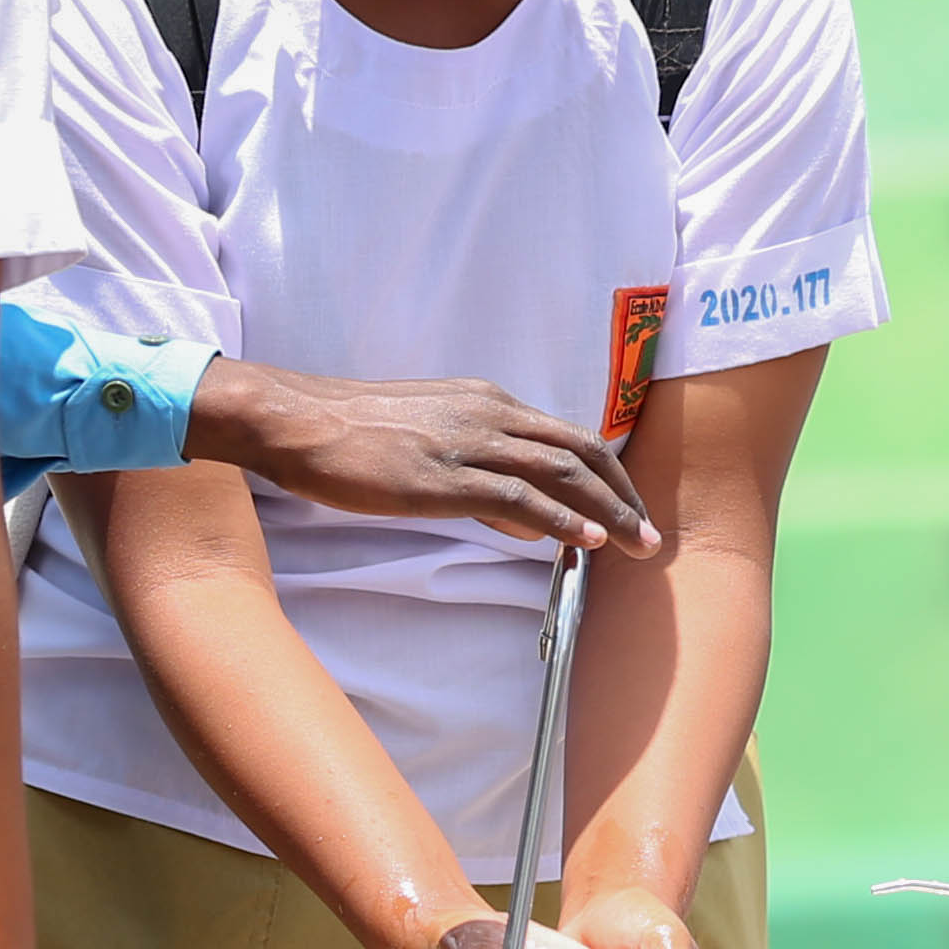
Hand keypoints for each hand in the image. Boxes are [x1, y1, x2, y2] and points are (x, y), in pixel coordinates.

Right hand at [194, 362, 650, 552]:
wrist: (298, 419)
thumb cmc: (354, 433)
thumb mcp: (432, 442)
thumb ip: (486, 479)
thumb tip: (531, 521)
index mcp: (488, 402)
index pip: (568, 436)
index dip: (610, 476)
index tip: (630, 510)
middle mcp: (489, 414)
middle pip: (581, 451)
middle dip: (624, 496)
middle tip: (649, 536)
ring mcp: (468, 443)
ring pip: (561, 472)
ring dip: (607, 512)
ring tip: (636, 546)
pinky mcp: (443, 476)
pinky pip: (518, 497)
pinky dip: (560, 520)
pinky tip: (585, 544)